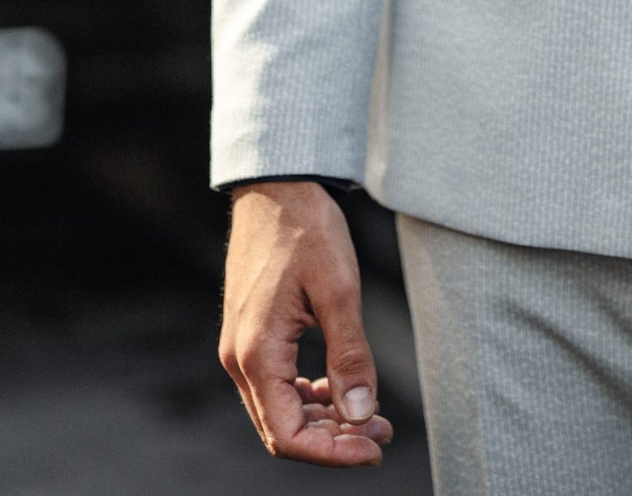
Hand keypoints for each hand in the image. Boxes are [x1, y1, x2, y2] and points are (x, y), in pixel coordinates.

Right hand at [221, 180, 392, 466]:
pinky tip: (339, 387)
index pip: (288, 434)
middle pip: (282, 429)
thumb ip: (350, 355)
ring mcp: (242, 346)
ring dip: (324, 419)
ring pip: (280, 408)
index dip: (332, 453)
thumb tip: (361, 413)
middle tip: (381, 432)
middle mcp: (241, 358)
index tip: (373, 448)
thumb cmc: (305, 228)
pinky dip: (309, 394)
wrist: (276, 187)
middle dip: (333, 440)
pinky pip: (276, 383)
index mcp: (257, 353)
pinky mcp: (251, 333)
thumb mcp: (339, 289)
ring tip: (370, 413)